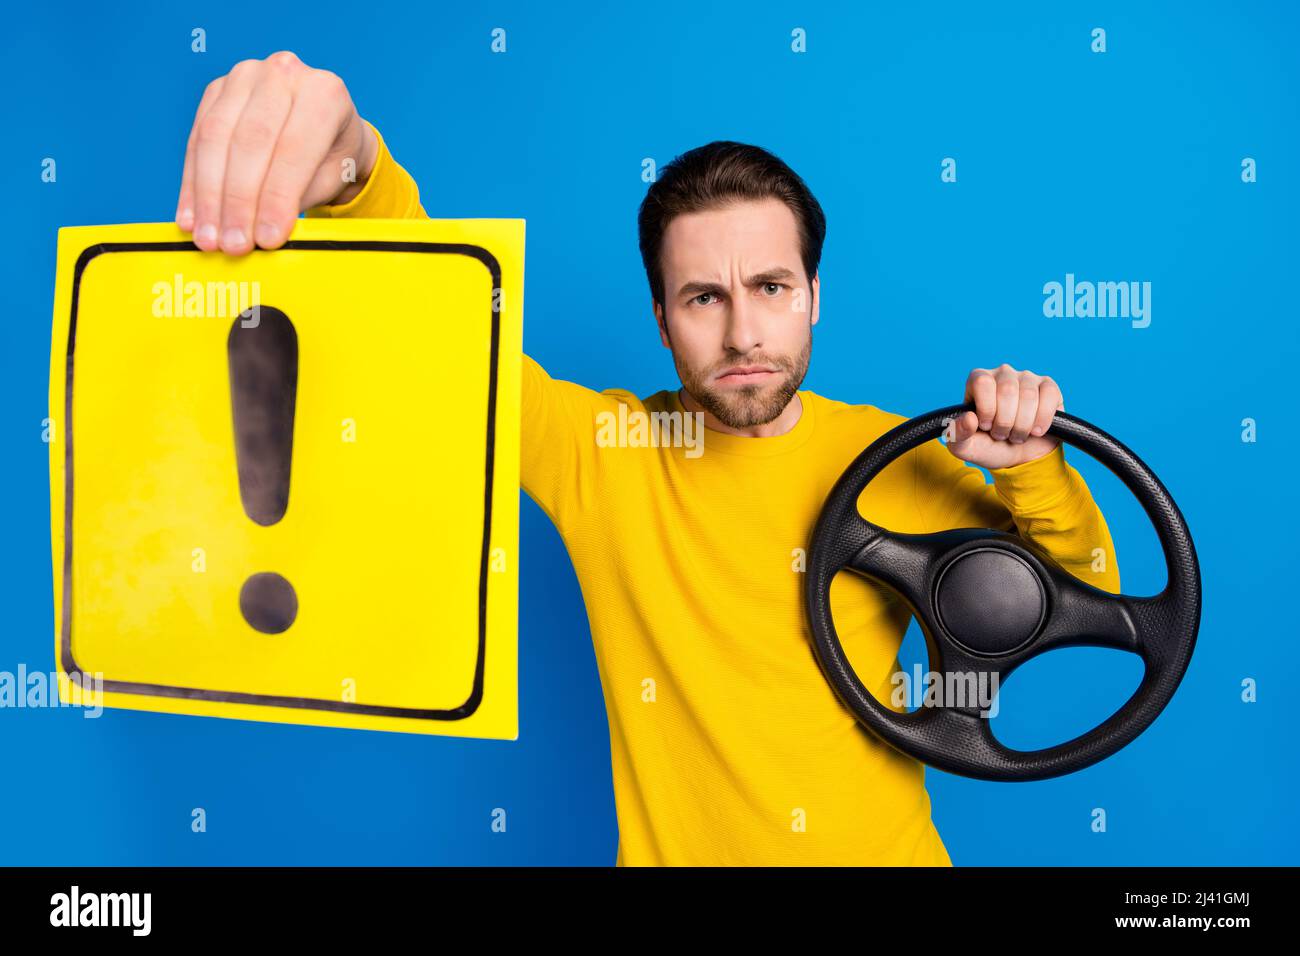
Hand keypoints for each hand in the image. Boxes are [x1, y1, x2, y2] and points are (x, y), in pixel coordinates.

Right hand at [175, 50, 377, 255]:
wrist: (325, 128)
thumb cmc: (332, 156)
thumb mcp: (332, 178)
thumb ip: (299, 199)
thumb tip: (263, 236)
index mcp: (324, 91)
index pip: (293, 148)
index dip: (276, 198)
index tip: (266, 238)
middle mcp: (283, 73)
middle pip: (249, 141)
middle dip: (238, 201)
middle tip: (233, 244)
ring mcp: (245, 77)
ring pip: (215, 139)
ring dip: (208, 197)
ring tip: (209, 239)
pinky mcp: (215, 92)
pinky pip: (196, 141)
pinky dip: (192, 185)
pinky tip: (192, 218)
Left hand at [945, 364, 1063, 469]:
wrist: (1019, 457)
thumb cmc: (990, 447)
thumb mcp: (966, 447)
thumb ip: (956, 435)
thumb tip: (969, 419)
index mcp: (978, 380)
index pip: (982, 382)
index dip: (986, 409)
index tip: (986, 426)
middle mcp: (1002, 374)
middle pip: (1007, 390)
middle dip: (1005, 421)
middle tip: (1001, 434)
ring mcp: (1027, 378)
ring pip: (1028, 395)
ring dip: (1022, 425)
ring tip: (1016, 434)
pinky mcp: (1048, 387)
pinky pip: (1049, 395)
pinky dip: (1042, 420)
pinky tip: (1036, 431)